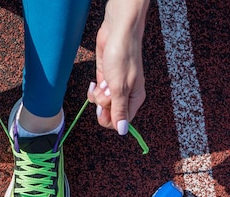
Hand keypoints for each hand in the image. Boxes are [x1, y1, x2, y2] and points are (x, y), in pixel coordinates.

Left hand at [88, 0, 148, 134]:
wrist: (117, 32)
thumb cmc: (123, 57)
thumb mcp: (120, 87)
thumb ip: (120, 111)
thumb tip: (123, 131)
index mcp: (135, 99)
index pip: (121, 121)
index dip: (110, 118)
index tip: (105, 108)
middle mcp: (125, 95)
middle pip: (110, 113)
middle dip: (103, 104)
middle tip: (106, 90)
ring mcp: (114, 87)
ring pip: (101, 104)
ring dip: (98, 95)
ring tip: (104, 82)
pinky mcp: (104, 79)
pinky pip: (96, 94)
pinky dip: (94, 90)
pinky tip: (96, 82)